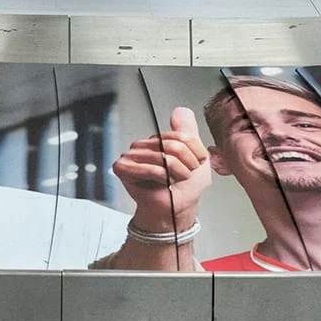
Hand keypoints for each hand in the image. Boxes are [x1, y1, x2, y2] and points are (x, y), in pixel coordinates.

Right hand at [112, 107, 211, 229]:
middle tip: (186, 175)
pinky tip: (163, 183)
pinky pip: (150, 168)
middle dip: (187, 164)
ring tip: (175, 181)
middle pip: (173, 145)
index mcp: (160, 141)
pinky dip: (163, 179)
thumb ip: (189, 132)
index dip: (195, 151)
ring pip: (164, 157)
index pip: (180, 135)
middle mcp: (144, 145)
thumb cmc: (184, 187)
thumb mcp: (196, 155)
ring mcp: (132, 155)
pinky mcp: (123, 168)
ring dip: (178, 173)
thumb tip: (180, 111)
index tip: (198, 163)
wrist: (177, 209)